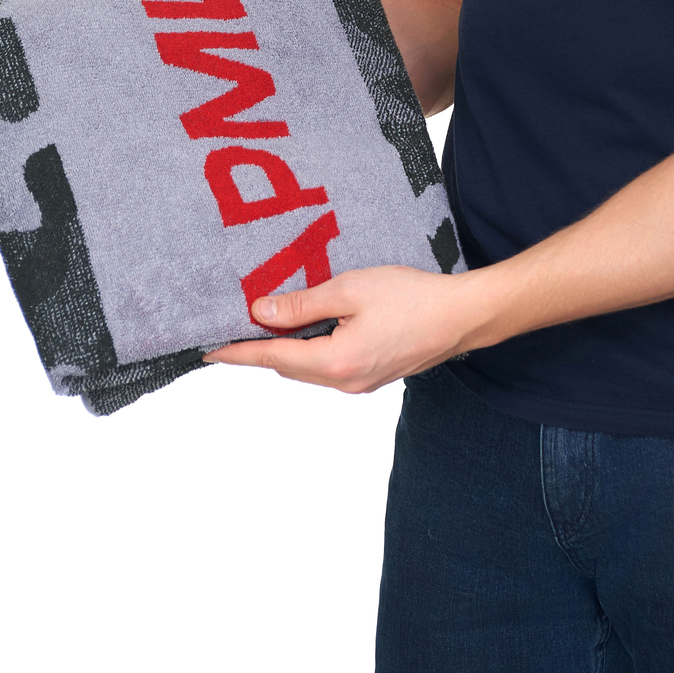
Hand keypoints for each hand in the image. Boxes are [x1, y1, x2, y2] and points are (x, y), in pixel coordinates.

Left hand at [203, 264, 486, 393]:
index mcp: (335, 363)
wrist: (464, 316)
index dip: (239, 352)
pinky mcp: (375, 374)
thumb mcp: (351, 289)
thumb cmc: (413, 297)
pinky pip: (331, 366)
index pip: (273, 358)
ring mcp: (362, 383)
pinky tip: (313, 327)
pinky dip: (313, 350)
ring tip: (270, 324)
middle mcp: (344, 382)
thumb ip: (303, 303)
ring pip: (310, 368)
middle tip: (235, 329)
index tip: (209, 350)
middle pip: (289, 367)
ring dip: (288, 349)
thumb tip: (262, 312)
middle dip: (261, 350)